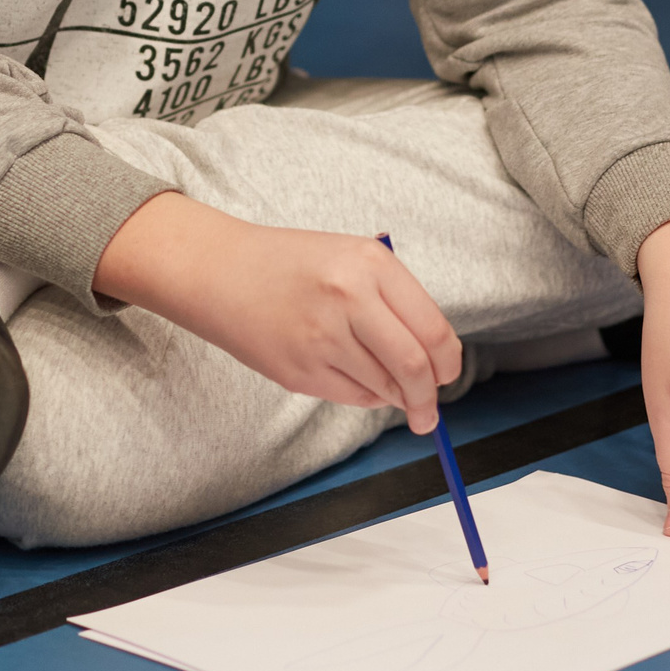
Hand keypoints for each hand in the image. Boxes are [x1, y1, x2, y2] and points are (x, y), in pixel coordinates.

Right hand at [94, 191, 461, 431]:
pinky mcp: (300, 371)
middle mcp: (350, 298)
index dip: (449, 364)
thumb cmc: (291, 264)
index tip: (448, 376)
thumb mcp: (351, 259)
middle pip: (415, 367)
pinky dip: (364, 396)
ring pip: (384, 388)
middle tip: (429, 411)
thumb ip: (393, 302)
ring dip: (395, 398)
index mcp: (372, 264)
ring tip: (386, 387)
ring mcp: (323, 337)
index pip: (433, 330)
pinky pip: (351, 397)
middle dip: (429, 397)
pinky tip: (351, 378)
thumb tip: (433, 362)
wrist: (220, 271)